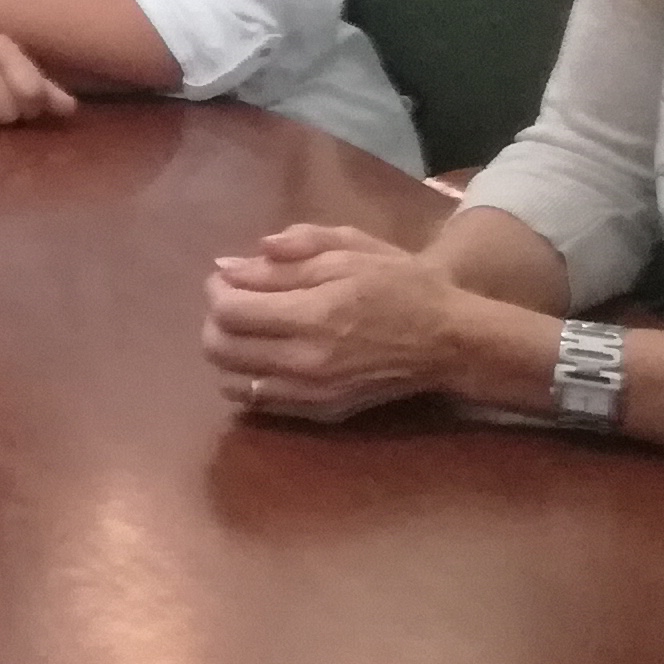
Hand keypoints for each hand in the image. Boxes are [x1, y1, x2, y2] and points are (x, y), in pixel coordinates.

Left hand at [200, 221, 474, 422]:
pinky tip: (267, 355)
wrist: (448, 339)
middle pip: (220, 349)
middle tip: (236, 300)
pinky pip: (259, 402)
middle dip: (215, 320)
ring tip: (251, 329)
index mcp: (313, 315)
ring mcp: (312, 394)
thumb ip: (287, 255)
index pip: (228, 311)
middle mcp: (305, 362)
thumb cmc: (399, 284)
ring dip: (228, 351)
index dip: (217, 290)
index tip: (228, 277)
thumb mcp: (347, 249)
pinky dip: (248, 378)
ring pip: (232, 381)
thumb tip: (229, 266)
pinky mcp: (321, 413)